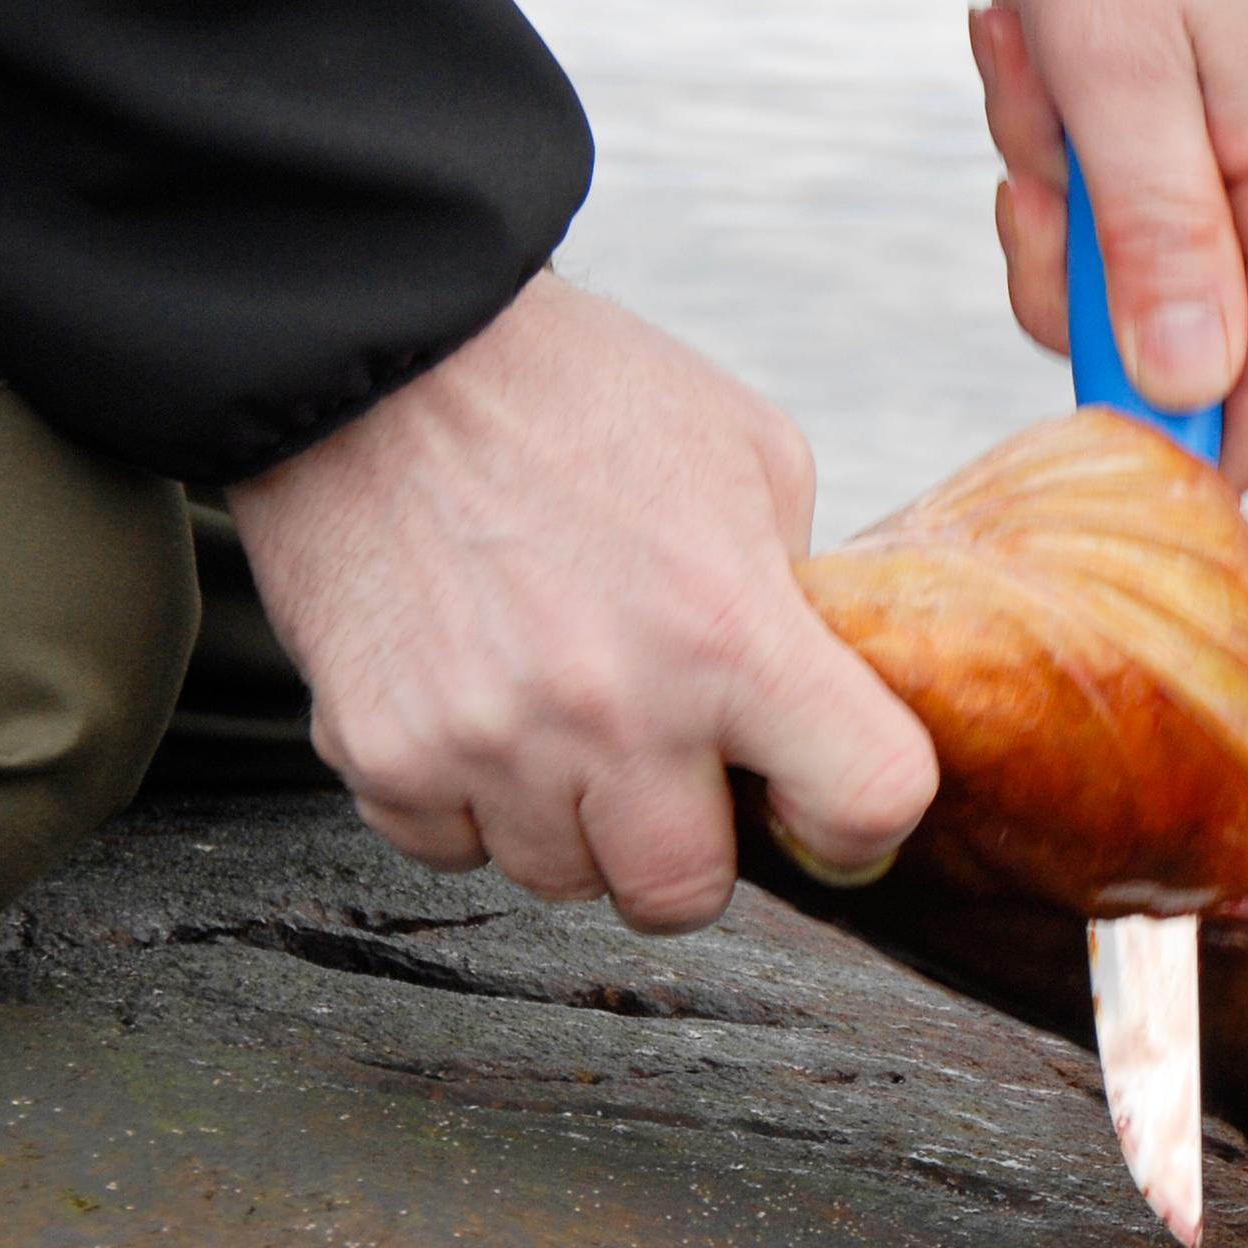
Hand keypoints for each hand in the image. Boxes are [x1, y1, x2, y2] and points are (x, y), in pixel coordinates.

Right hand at [230, 274, 938, 930]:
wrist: (381, 352)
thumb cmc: (576, 393)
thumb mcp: (752, 457)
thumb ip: (797, 595)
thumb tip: (814, 699)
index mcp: (735, 634)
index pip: (866, 802)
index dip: (861, 822)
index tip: (824, 803)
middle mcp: (616, 710)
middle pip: (684, 895)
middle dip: (691, 847)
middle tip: (675, 773)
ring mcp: (491, 744)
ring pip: (562, 880)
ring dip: (574, 821)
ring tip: (563, 710)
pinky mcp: (382, 752)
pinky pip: (451, 848)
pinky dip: (468, 801)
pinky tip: (478, 704)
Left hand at [974, 0, 1247, 487]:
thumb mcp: (1113, 72)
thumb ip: (1157, 245)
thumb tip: (1188, 396)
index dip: (1188, 437)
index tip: (1077, 427)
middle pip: (1216, 323)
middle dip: (1085, 261)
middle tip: (1017, 155)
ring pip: (1180, 248)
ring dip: (1073, 183)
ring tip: (1024, 56)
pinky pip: (1182, 179)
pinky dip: (1100, 138)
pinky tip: (1054, 48)